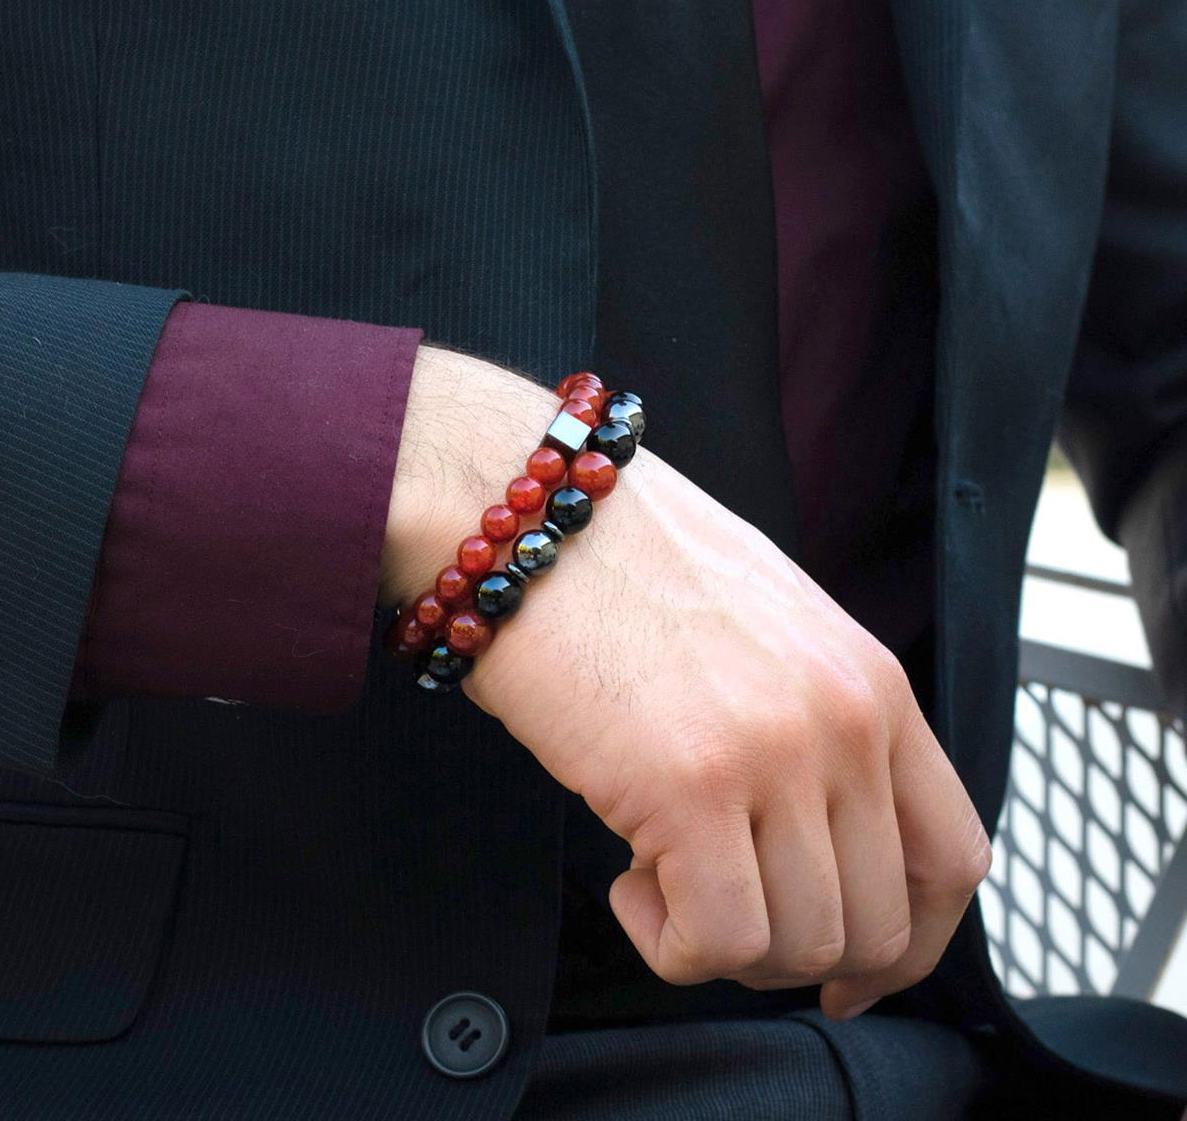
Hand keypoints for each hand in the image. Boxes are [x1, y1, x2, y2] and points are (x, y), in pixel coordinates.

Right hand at [383, 347, 991, 1018]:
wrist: (531, 513)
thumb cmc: (628, 566)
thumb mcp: (769, 631)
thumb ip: (818, 728)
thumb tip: (815, 841)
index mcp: (873, 682)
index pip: (954, 855)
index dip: (912, 940)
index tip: (854, 973)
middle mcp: (844, 722)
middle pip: (878, 923)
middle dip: (795, 954)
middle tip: (716, 910)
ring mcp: (774, 754)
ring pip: (799, 945)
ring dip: (725, 944)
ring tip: (660, 874)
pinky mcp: (690, 789)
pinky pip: (718, 942)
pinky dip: (671, 942)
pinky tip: (627, 878)